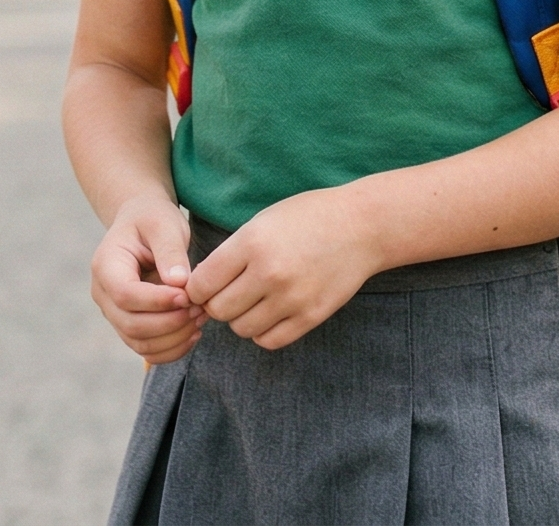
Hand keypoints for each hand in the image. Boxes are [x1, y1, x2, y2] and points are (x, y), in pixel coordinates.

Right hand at [91, 193, 203, 363]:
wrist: (142, 224)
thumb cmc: (153, 220)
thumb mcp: (164, 224)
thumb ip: (170, 251)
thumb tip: (179, 283)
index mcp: (106, 266)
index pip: (126, 295)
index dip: (158, 301)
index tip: (187, 295)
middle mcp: (103, 294)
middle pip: (131, 325)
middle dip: (170, 323)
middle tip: (201, 308)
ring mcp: (114, 313)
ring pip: (140, 343)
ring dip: (174, 338)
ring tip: (201, 317)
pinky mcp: (129, 325)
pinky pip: (147, 349)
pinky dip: (172, 349)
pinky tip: (194, 333)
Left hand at [186, 186, 381, 349]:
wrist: (362, 226)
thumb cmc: (308, 217)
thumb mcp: (262, 221)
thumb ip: (231, 253)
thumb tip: (200, 286)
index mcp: (251, 243)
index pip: (201, 284)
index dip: (196, 288)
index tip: (204, 285)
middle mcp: (269, 273)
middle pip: (218, 310)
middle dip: (217, 304)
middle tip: (228, 293)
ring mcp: (292, 298)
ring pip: (242, 328)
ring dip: (241, 318)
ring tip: (252, 301)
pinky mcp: (311, 316)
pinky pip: (269, 340)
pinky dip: (263, 331)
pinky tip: (270, 313)